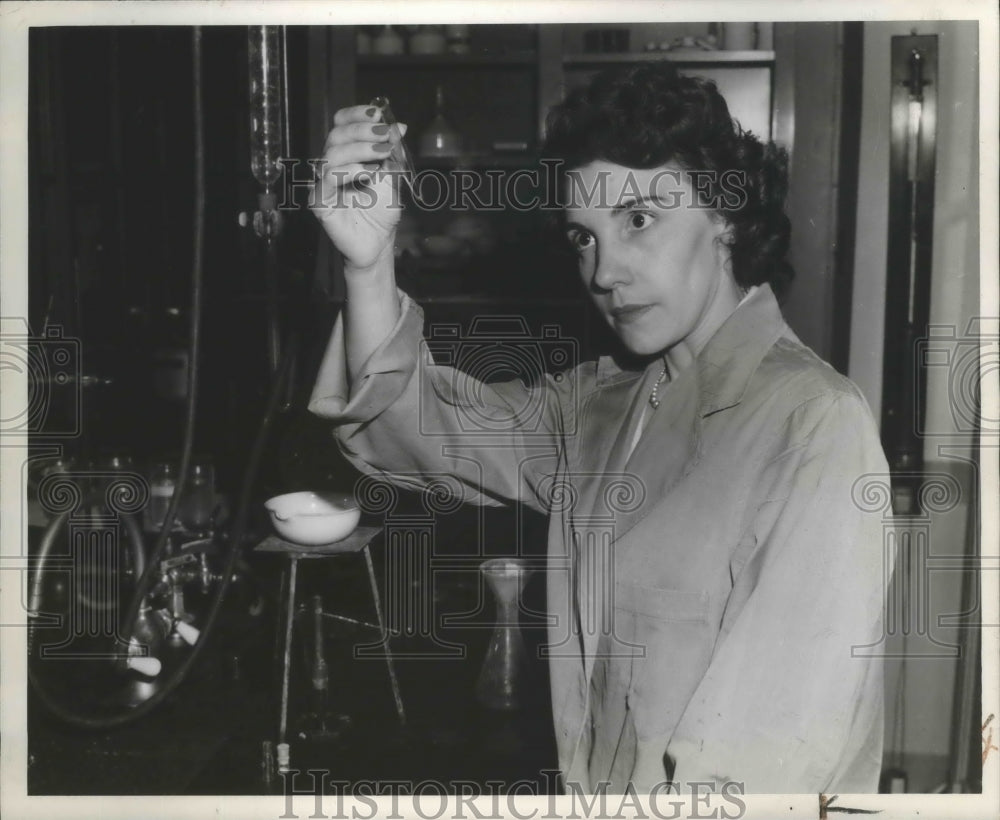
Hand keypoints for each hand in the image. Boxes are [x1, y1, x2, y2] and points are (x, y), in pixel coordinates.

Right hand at [310, 104, 409, 271]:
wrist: (379, 243)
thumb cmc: (382, 211)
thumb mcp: (392, 176)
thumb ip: (392, 152)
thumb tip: (398, 125)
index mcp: (346, 153)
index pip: (342, 123)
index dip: (357, 114)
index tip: (379, 113)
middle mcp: (331, 163)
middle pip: (336, 134)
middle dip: (363, 131)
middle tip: (386, 134)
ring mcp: (323, 182)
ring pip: (331, 153)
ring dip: (359, 148)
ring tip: (382, 153)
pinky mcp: (319, 200)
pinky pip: (328, 178)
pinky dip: (349, 171)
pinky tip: (367, 172)